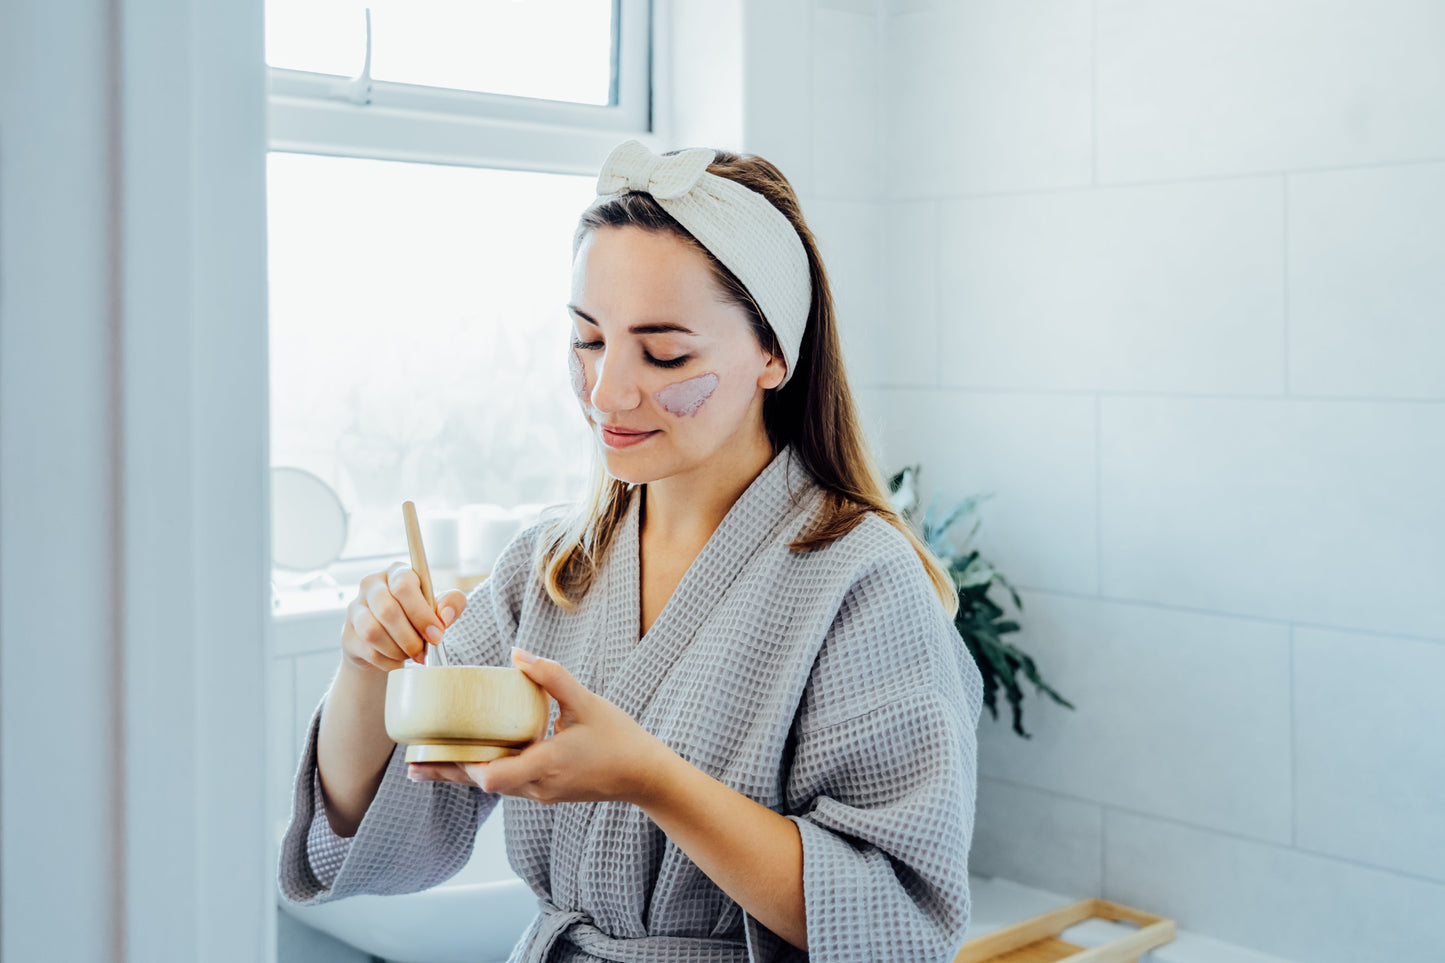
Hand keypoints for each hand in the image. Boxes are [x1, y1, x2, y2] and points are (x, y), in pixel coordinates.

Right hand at [341, 562, 467, 672]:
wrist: (391, 641)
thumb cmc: (418, 616)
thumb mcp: (440, 606)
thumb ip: (452, 603)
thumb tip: (445, 617)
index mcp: (397, 571)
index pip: (403, 585)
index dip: (422, 613)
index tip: (437, 634)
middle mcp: (372, 585)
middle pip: (387, 610)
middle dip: (410, 637)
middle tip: (423, 650)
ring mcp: (355, 608)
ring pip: (373, 632)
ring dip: (398, 650)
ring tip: (410, 654)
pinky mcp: (347, 634)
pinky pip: (368, 651)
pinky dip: (389, 661)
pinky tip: (398, 660)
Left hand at [407, 647, 676, 804]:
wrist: (643, 775)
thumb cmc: (619, 738)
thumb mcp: (586, 702)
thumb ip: (553, 677)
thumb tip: (517, 653)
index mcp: (546, 764)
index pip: (492, 777)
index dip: (462, 766)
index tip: (436, 749)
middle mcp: (536, 786)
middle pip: (480, 784)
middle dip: (445, 773)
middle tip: (411, 763)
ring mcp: (539, 793)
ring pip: (490, 785)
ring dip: (459, 774)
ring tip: (424, 765)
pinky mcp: (544, 791)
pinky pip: (504, 782)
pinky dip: (481, 771)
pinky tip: (467, 760)